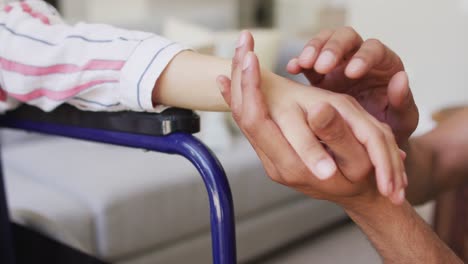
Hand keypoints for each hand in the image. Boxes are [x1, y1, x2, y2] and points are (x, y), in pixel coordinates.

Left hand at [217, 31, 406, 203]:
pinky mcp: (275, 153)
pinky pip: (252, 124)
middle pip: (243, 116)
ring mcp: (272, 160)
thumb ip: (337, 134)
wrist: (359, 193)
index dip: (252, 87)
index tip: (250, 57)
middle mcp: (275, 164)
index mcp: (293, 165)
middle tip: (241, 42)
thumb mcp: (359, 158)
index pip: (258, 121)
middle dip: (240, 77)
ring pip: (244, 118)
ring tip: (237, 51)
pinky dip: (241, 98)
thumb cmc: (365, 177)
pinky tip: (231, 80)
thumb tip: (317, 109)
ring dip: (238, 84)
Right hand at [288, 27, 417, 145]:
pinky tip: (292, 68)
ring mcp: (337, 65)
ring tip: (303, 64)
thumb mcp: (401, 121)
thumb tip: (401, 78)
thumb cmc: (390, 131)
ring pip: (325, 42)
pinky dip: (299, 61)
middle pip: (347, 38)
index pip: (374, 50)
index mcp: (384, 65)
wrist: (367, 146)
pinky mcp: (318, 76)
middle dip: (334, 49)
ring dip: (313, 49)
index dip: (363, 57)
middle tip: (322, 66)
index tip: (352, 73)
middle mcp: (360, 58)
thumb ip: (403, 102)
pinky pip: (307, 61)